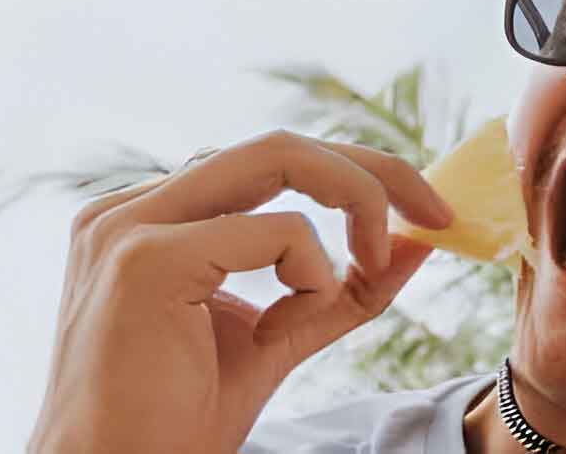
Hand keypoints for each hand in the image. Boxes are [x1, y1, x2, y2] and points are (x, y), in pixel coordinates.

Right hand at [25, 132, 452, 453]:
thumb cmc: (178, 420)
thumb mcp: (276, 340)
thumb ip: (337, 290)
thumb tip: (415, 241)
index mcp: (149, 220)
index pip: (263, 163)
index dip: (352, 175)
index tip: (423, 211)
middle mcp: (129, 209)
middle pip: (279, 144)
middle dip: (374, 170)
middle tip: (437, 212)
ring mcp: (129, 226)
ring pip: (281, 157)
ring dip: (354, 210)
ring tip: (367, 272)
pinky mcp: (146, 259)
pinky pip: (279, 230)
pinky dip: (314, 273)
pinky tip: (285, 326)